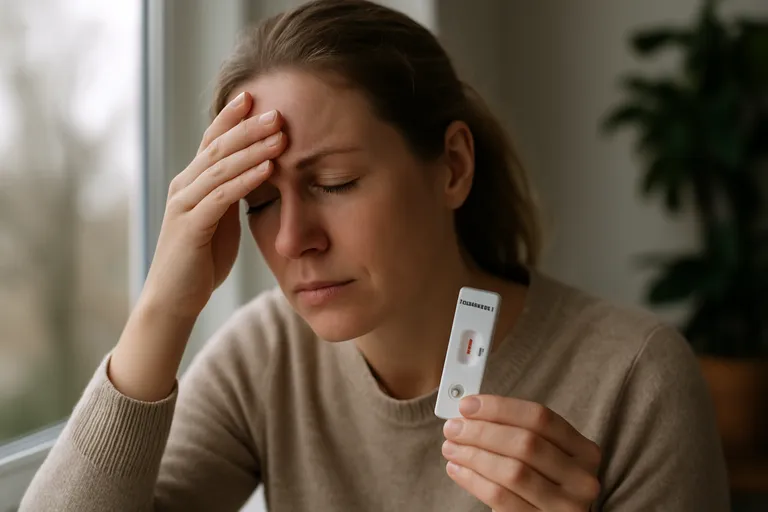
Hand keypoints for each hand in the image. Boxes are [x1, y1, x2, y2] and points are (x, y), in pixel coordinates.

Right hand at [141, 91, 286, 317]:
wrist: (175, 298)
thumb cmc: (200, 259)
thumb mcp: (220, 219)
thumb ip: (230, 194)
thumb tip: (257, 172)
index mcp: (192, 182)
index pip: (212, 140)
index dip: (232, 117)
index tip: (255, 95)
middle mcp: (184, 186)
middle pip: (218, 147)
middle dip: (248, 127)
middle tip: (277, 110)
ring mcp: (185, 204)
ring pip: (220, 167)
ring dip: (253, 149)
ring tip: (280, 135)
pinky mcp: (191, 226)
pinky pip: (222, 197)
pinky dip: (246, 180)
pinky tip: (269, 169)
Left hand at [442, 395, 600, 510]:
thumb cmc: (542, 482)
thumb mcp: (543, 455)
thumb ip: (516, 431)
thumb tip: (470, 411)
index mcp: (584, 450)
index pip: (540, 417)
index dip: (499, 407)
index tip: (467, 405)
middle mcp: (581, 478)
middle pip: (525, 443)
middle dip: (481, 431)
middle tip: (453, 427)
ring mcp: (565, 506)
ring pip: (512, 471)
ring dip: (473, 456)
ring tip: (450, 448)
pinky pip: (501, 497)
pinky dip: (473, 480)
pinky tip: (458, 470)